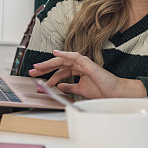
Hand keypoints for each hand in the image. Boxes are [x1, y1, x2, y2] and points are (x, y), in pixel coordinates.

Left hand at [29, 50, 145, 98]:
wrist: (116, 93)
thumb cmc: (102, 91)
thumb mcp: (81, 90)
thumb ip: (70, 87)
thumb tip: (58, 86)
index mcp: (78, 71)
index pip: (60, 72)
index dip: (48, 76)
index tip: (37, 82)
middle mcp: (79, 66)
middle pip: (58, 64)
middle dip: (44, 68)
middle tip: (31, 72)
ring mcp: (84, 63)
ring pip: (63, 59)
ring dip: (50, 62)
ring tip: (38, 66)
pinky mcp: (89, 64)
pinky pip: (75, 56)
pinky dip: (65, 54)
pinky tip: (56, 53)